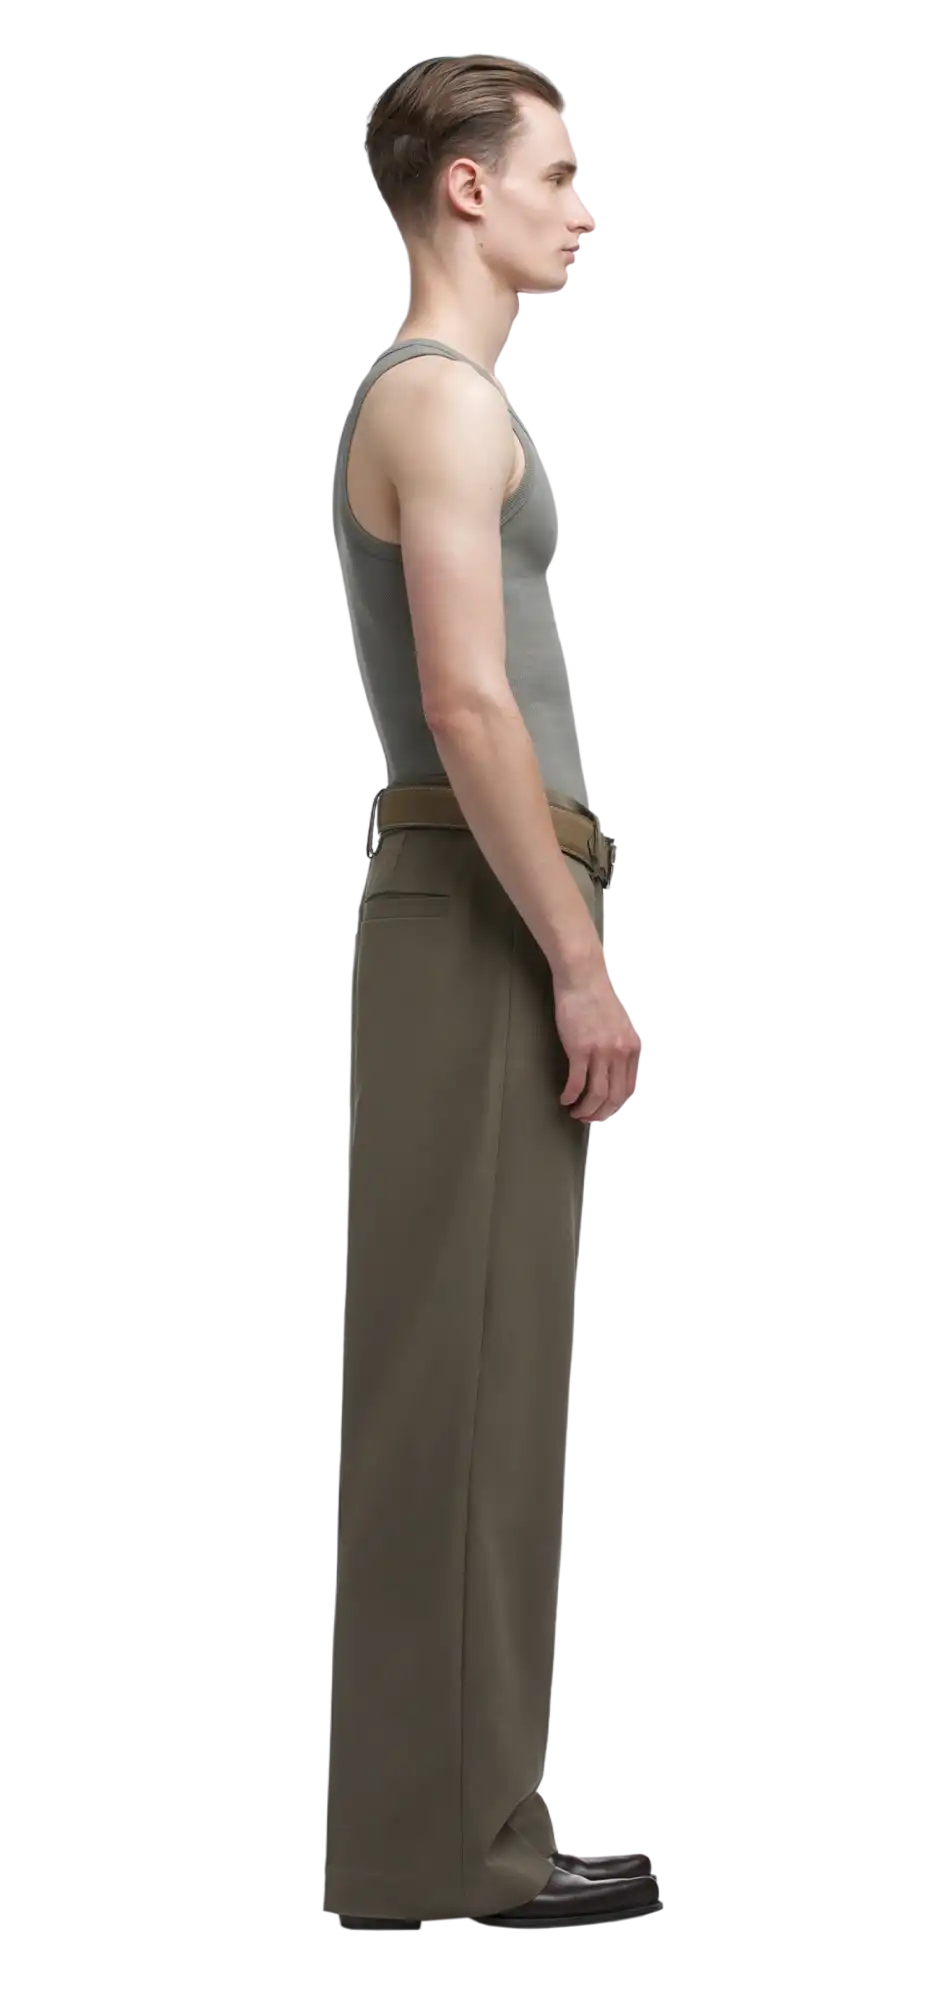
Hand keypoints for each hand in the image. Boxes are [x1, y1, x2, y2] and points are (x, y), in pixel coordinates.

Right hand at [553, 957, 641, 1122]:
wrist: (582, 979)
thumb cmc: (595, 999)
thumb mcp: (618, 1026)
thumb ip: (618, 1048)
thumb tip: (610, 1071)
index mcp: (632, 1048)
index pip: (628, 1089)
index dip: (614, 1106)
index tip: (603, 1112)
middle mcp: (620, 1053)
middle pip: (614, 1097)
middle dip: (600, 1114)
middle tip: (588, 1119)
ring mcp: (601, 1051)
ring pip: (597, 1094)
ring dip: (585, 1110)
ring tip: (575, 1113)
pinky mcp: (580, 1049)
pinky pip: (577, 1083)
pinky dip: (570, 1096)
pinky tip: (564, 1099)